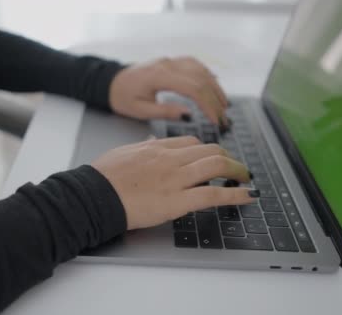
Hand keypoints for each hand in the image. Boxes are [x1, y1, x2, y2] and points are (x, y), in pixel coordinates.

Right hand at [91, 136, 255, 229]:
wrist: (94, 194)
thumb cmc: (103, 177)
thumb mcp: (123, 153)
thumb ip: (141, 146)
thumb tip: (151, 140)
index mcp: (157, 147)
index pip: (192, 143)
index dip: (208, 150)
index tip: (215, 156)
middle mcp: (170, 159)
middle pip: (210, 150)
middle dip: (228, 158)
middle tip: (236, 168)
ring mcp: (175, 179)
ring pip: (216, 165)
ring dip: (237, 171)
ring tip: (246, 178)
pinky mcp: (177, 200)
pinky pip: (212, 194)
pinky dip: (235, 194)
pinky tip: (248, 196)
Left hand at [109, 57, 228, 125]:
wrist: (112, 82)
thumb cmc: (123, 97)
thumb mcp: (140, 110)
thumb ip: (165, 112)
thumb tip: (189, 115)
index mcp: (158, 76)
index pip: (192, 88)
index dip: (207, 104)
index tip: (216, 120)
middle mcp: (167, 64)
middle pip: (200, 78)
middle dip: (215, 99)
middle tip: (223, 117)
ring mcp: (170, 61)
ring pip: (201, 70)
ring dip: (215, 87)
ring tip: (224, 105)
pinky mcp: (172, 61)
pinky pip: (195, 65)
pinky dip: (208, 76)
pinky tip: (215, 87)